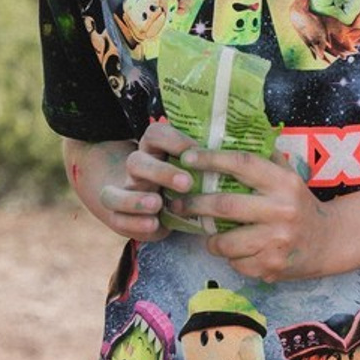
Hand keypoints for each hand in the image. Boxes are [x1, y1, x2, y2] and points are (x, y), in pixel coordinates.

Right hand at [92, 122, 197, 241]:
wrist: (154, 203)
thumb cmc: (183, 181)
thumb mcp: (193, 167)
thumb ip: (207, 161)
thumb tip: (245, 152)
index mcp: (154, 150)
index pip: (155, 134)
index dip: (173, 140)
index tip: (196, 151)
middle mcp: (137, 169)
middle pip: (136, 162)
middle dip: (161, 172)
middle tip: (186, 183)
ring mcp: (126, 193)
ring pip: (113, 193)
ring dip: (136, 199)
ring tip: (158, 204)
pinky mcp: (120, 217)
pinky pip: (117, 219)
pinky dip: (134, 222)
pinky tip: (153, 225)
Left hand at [175, 145, 330, 281]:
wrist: (329, 241)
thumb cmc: (300, 203)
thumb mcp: (289, 176)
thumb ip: (264, 157)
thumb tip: (228, 135)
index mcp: (284, 182)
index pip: (242, 164)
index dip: (212, 159)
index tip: (187, 157)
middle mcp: (281, 210)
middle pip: (225, 206)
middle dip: (195, 203)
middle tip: (177, 201)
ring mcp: (276, 242)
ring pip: (225, 241)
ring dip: (209, 237)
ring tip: (205, 231)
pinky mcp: (271, 267)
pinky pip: (235, 262)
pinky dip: (229, 256)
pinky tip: (234, 250)